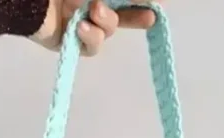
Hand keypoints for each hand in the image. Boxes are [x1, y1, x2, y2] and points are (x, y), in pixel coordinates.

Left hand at [32, 0, 160, 56]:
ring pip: (107, 31)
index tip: (155, 6)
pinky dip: (90, 37)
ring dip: (106, 21)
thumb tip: (143, 2)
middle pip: (121, 14)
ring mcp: (77, 21)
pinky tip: (80, 28)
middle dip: (136, 15)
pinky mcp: (68, 41)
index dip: (139, 3)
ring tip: (93, 10)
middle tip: (151, 17)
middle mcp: (86, 3)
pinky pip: (91, 46)